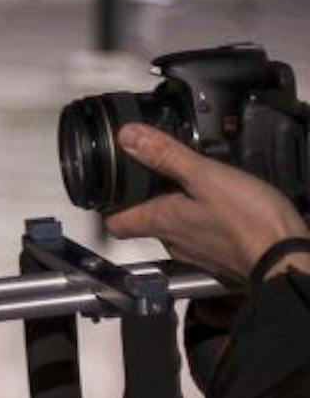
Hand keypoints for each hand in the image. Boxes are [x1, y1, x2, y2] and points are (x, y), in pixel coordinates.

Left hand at [102, 123, 309, 282]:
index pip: (116, 223)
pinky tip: (226, 210)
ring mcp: (201, 255)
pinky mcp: (225, 260)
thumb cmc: (251, 222)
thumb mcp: (205, 176)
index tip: (108, 192)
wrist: (290, 260)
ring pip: (179, 231)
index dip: (108, 207)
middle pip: (148, 223)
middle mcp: (176, 243)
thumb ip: (166, 156)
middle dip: (150, 201)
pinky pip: (208, 239)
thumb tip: (128, 137)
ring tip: (196, 187)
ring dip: (182, 210)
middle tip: (158, 177)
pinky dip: (209, 223)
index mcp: (162, 222)